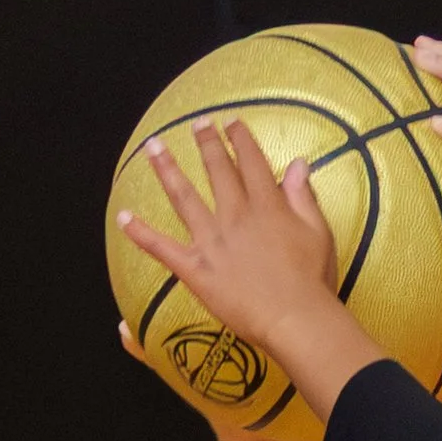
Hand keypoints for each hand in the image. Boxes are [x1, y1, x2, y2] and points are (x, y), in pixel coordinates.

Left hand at [115, 119, 341, 359]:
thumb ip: (304, 196)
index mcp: (268, 207)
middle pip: (218, 171)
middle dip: (206, 144)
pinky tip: (123, 217)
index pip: (252, 163)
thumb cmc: (312, 279)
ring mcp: (211, 241)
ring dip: (167, 169)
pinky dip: (140, 232)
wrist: (294, 318)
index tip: (231, 123)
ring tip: (154, 147)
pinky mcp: (195, 268)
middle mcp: (235, 216)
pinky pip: (161, 247)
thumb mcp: (318, 232)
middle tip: (197, 123)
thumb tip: (298, 165)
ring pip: (184, 197)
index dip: (240, 140)